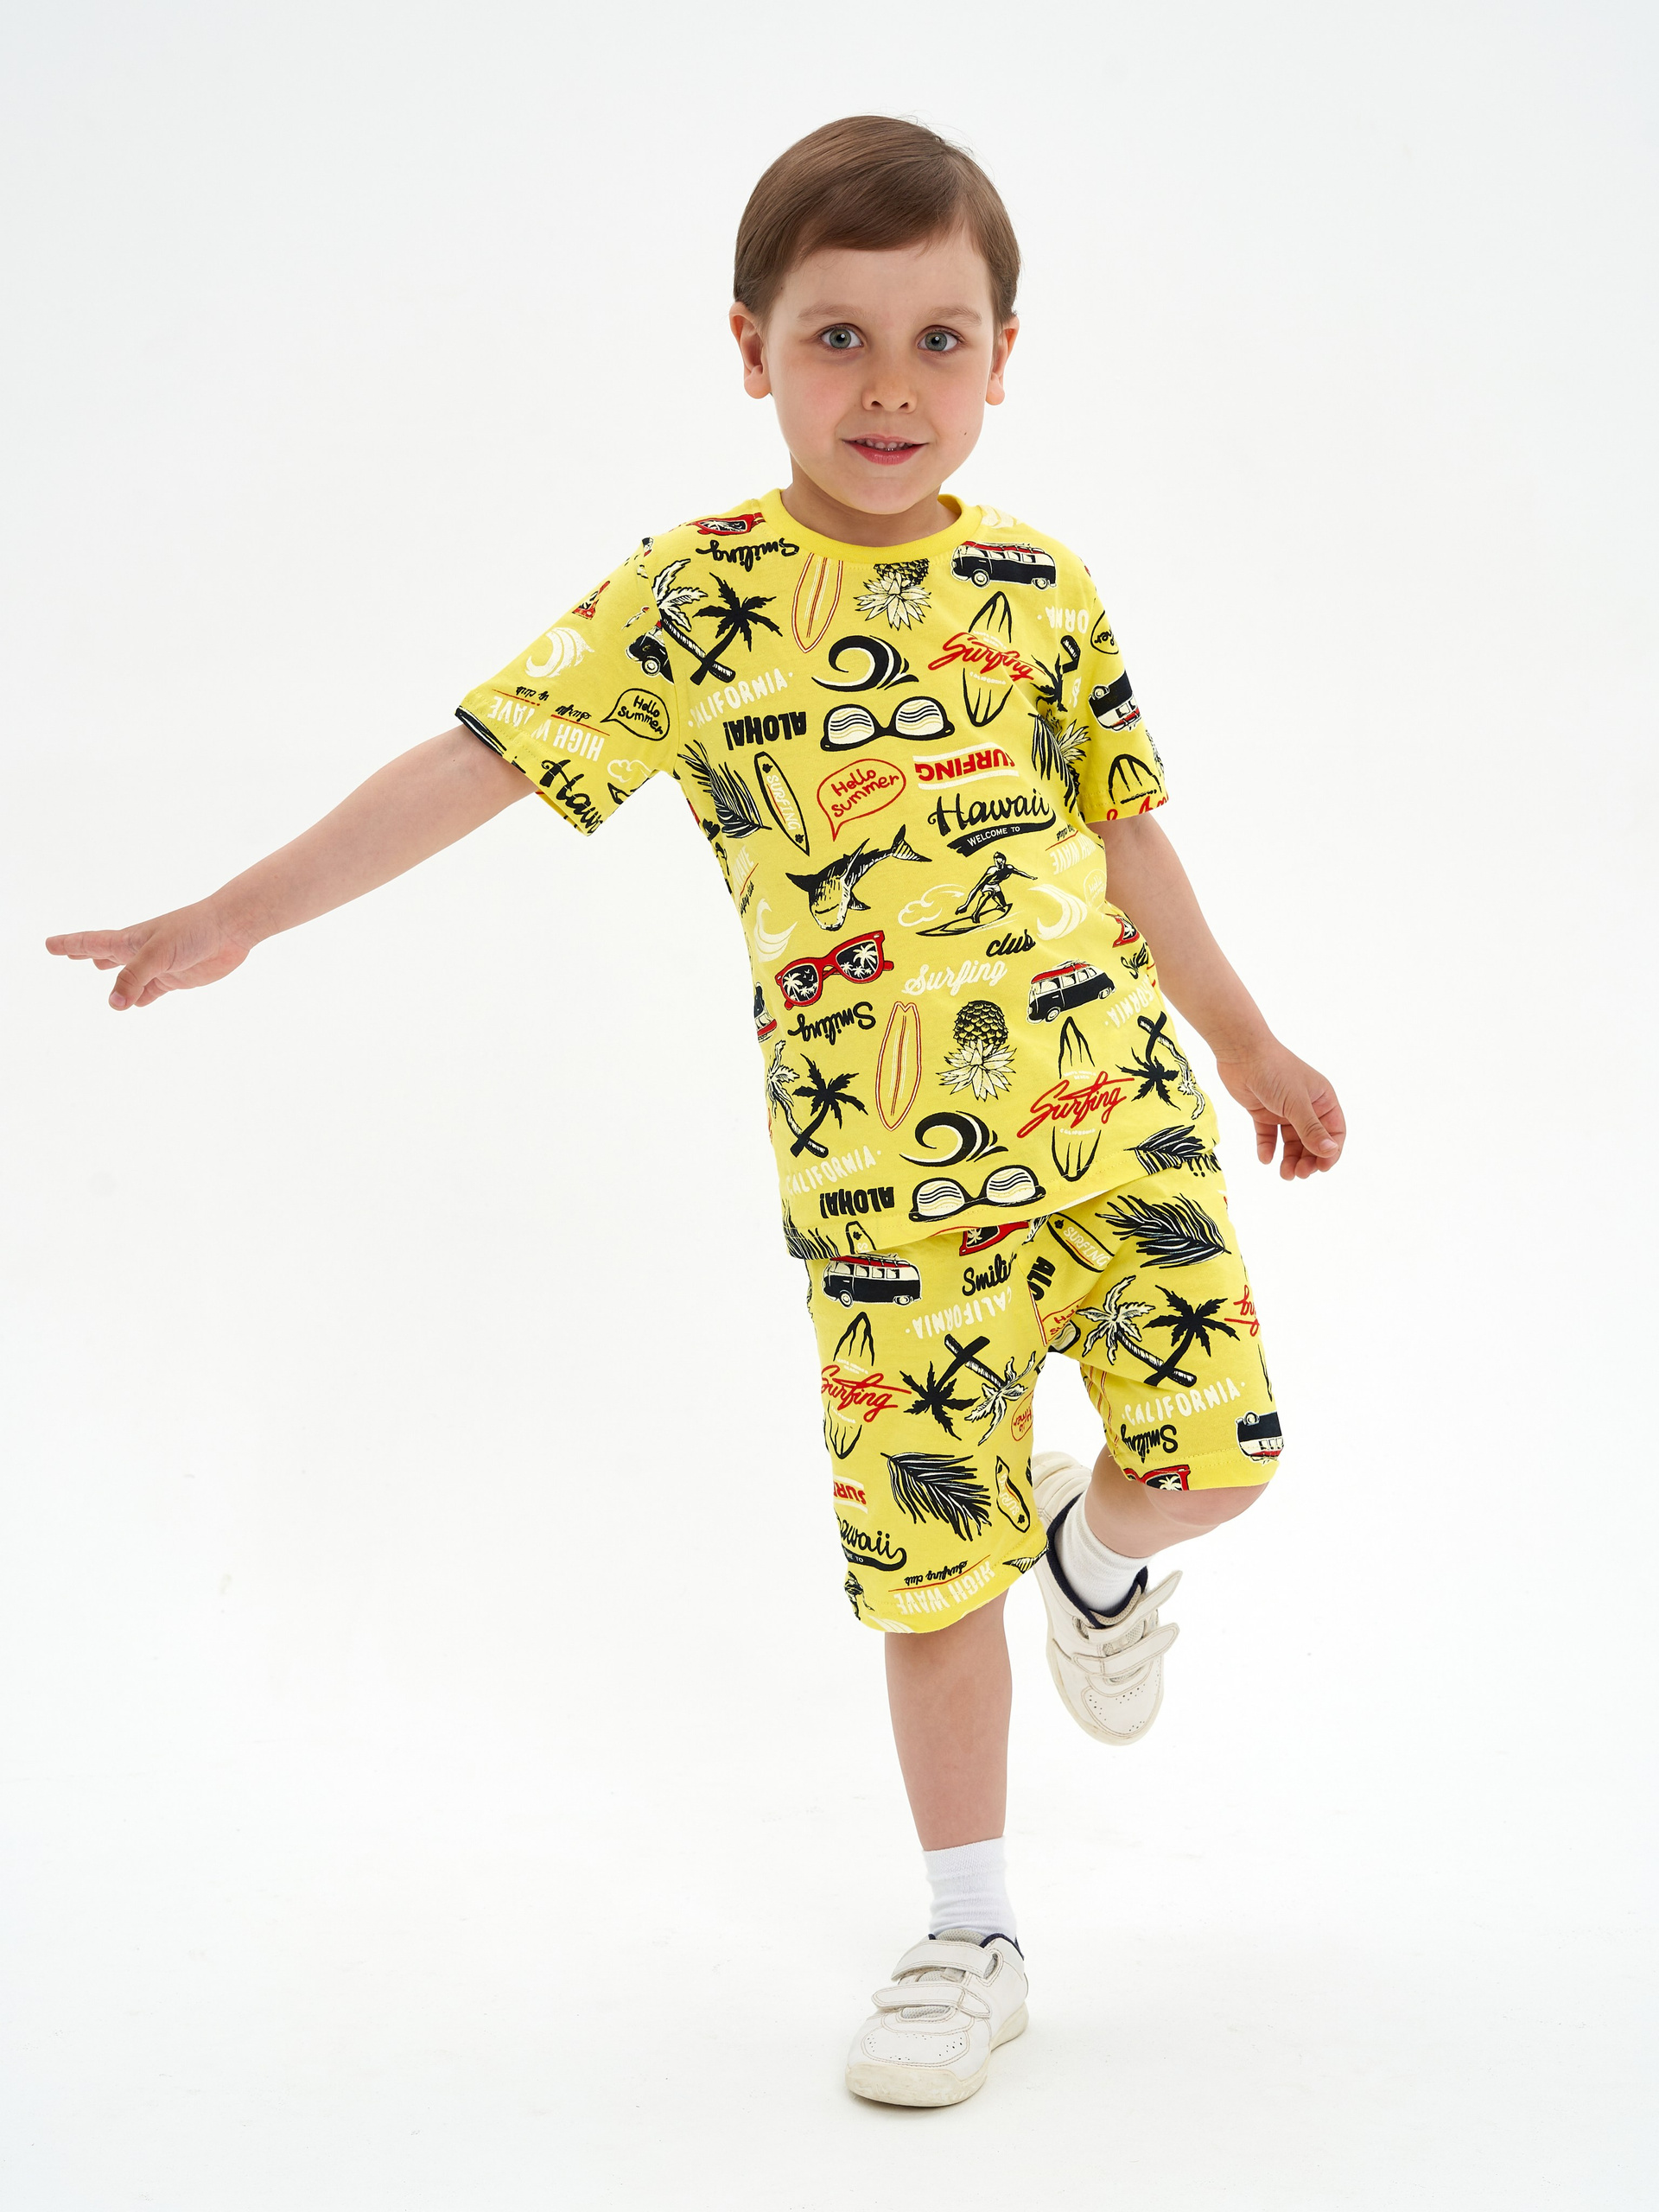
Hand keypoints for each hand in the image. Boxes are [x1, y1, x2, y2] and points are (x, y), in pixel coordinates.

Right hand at [45, 901, 252, 1009]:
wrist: (229, 929)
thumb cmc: (192, 931)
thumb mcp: (157, 954)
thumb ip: (134, 978)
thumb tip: (114, 1004)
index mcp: (129, 940)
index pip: (91, 942)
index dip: (69, 945)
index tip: (48, 944)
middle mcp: (140, 952)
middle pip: (105, 954)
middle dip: (84, 953)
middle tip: (66, 953)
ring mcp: (157, 965)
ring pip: (128, 974)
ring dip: (114, 976)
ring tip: (99, 970)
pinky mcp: (175, 978)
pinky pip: (151, 990)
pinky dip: (141, 997)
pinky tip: (135, 1002)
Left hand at [1214, 1039, 1345, 1180]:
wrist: (1241, 1052)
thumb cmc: (1275, 1071)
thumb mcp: (1296, 1103)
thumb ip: (1311, 1129)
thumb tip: (1330, 1152)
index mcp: (1322, 1099)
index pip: (1334, 1131)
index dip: (1330, 1151)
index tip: (1322, 1168)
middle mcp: (1306, 1105)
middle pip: (1312, 1140)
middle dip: (1308, 1159)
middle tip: (1299, 1174)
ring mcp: (1284, 1109)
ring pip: (1291, 1141)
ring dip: (1290, 1158)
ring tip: (1284, 1174)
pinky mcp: (1263, 1112)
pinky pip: (1269, 1135)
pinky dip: (1268, 1147)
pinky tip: (1265, 1158)